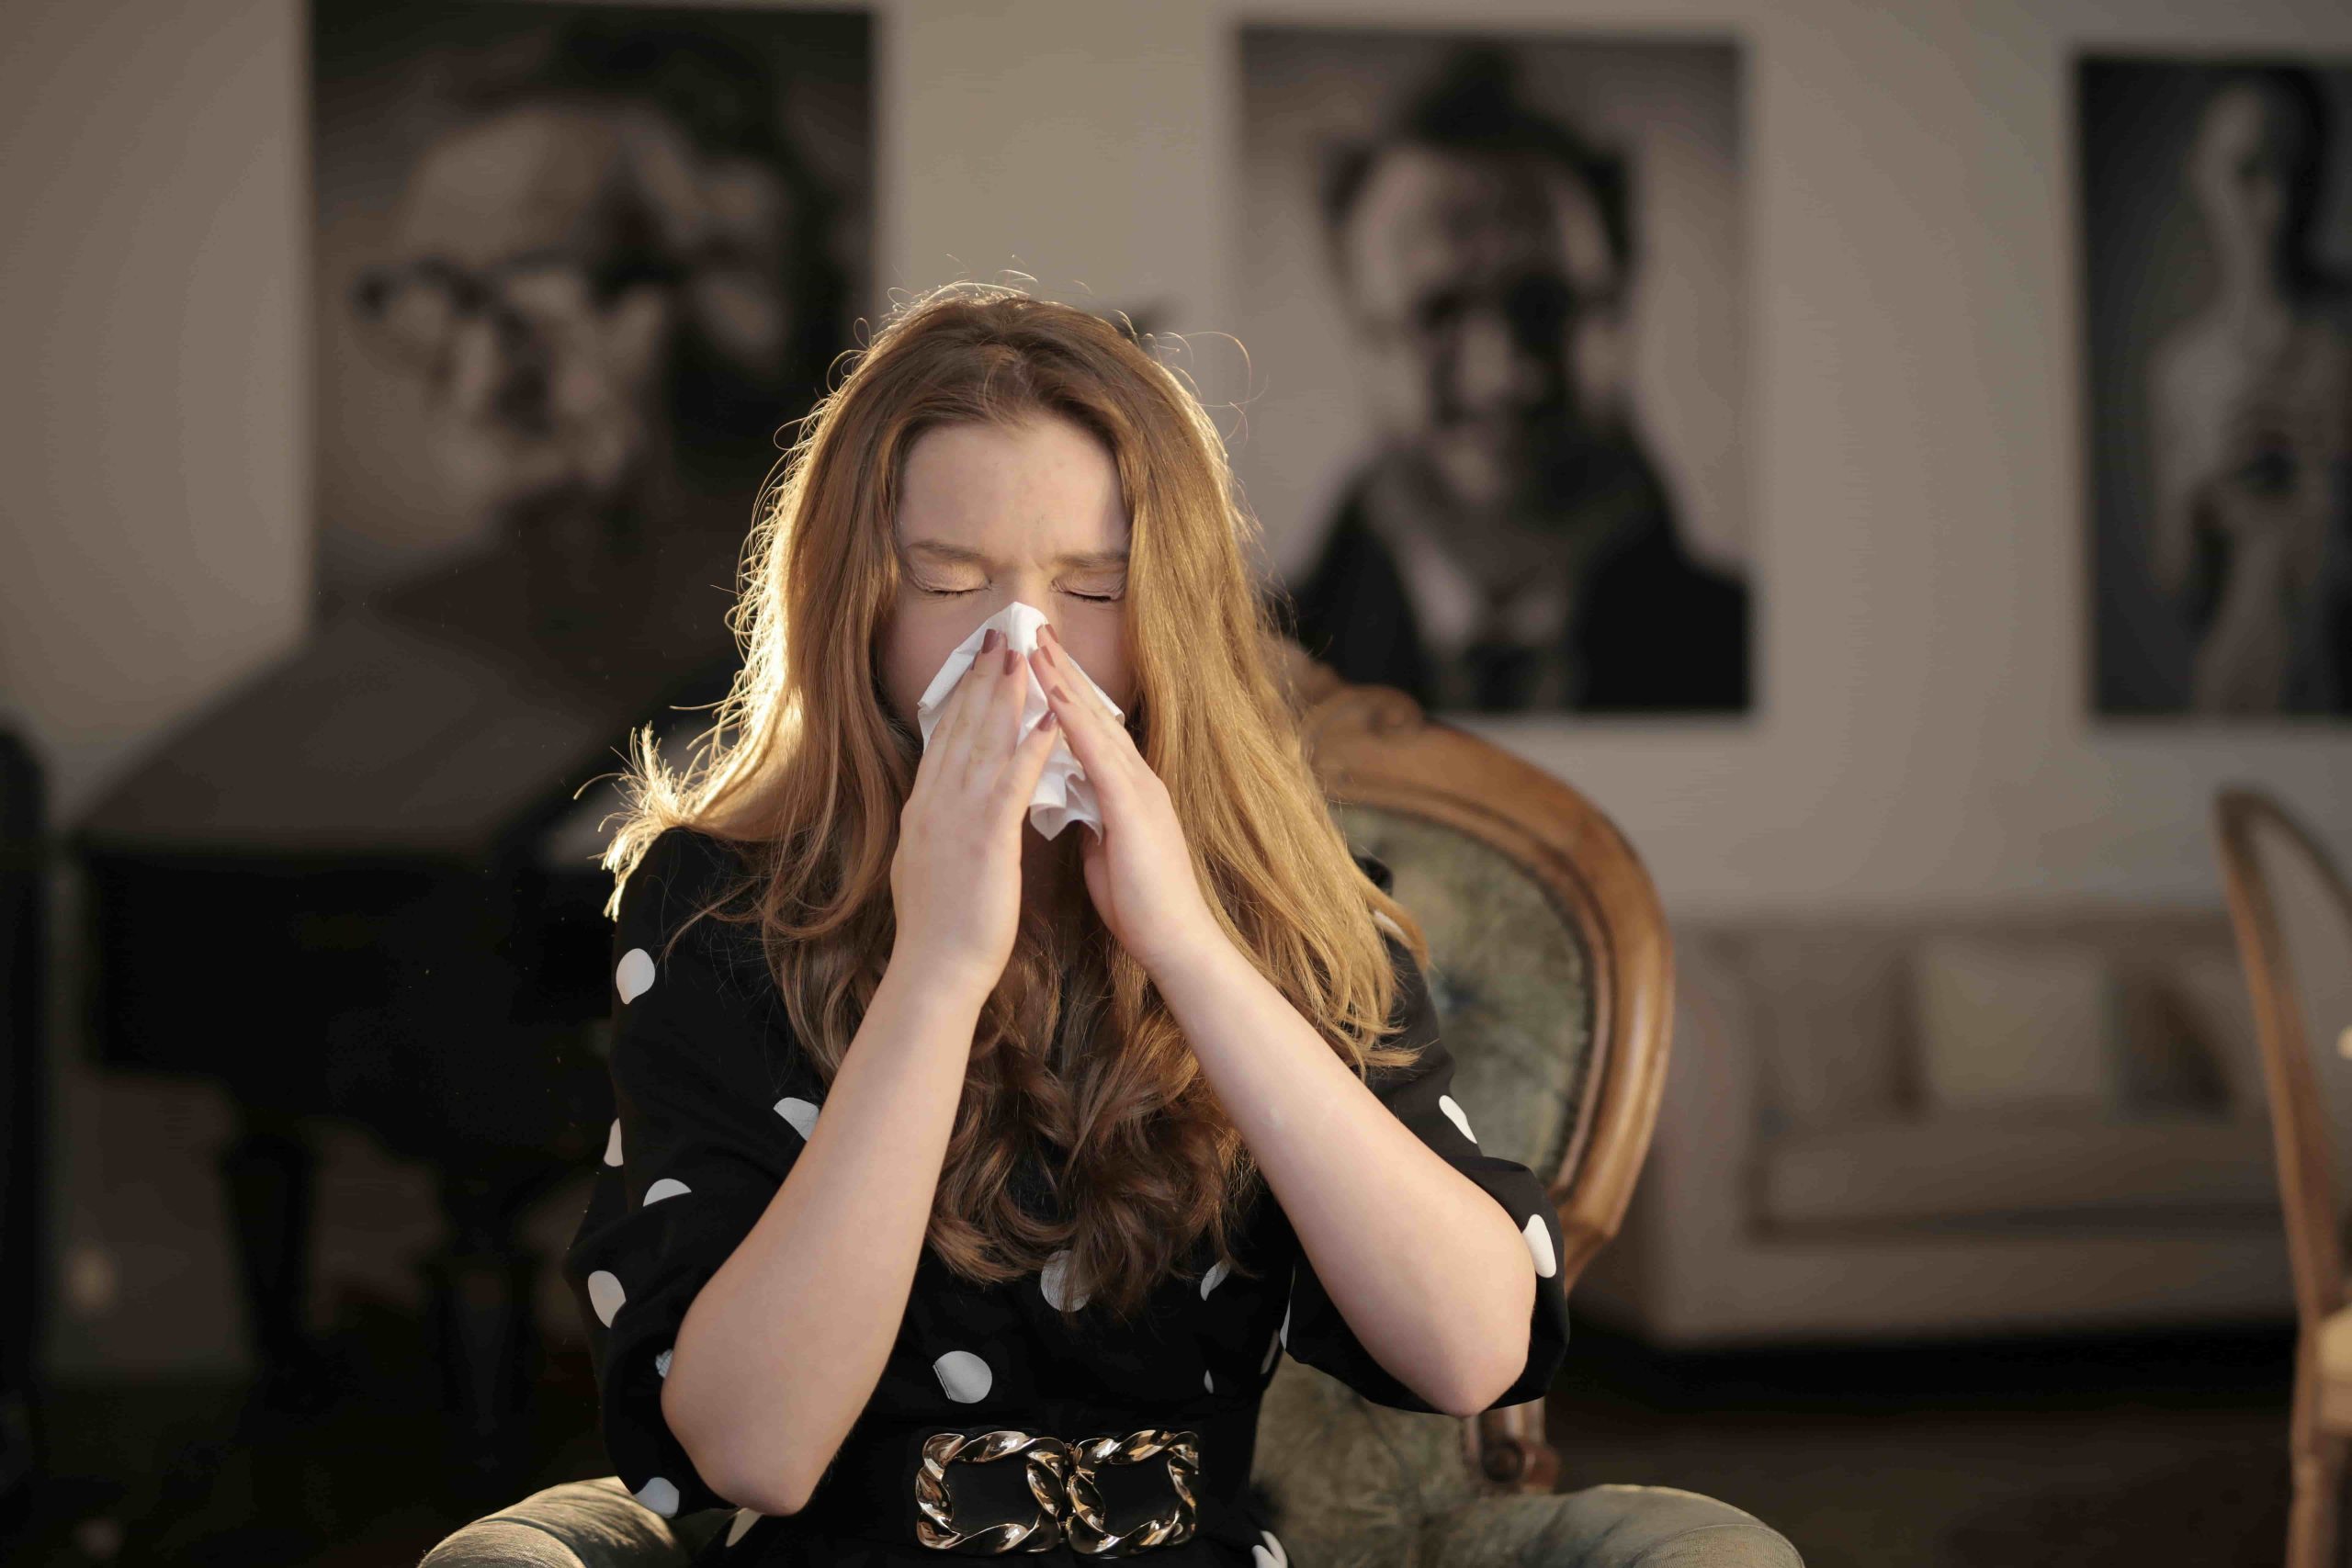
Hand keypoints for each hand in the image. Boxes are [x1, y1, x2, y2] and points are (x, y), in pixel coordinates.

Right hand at [890, 628, 1066, 1000]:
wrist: (935, 969)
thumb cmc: (938, 929)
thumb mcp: (928, 865)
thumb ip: (937, 831)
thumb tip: (939, 812)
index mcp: (925, 810)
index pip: (945, 741)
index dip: (963, 698)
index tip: (979, 664)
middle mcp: (936, 803)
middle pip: (961, 728)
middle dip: (983, 680)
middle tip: (1001, 637)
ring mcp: (957, 817)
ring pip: (983, 743)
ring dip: (1006, 696)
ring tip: (1024, 656)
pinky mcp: (985, 838)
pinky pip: (1011, 781)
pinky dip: (1030, 746)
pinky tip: (1048, 718)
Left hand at [1025, 625, 1224, 976]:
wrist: (1176, 942)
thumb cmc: (1142, 904)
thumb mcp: (1107, 848)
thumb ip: (1092, 815)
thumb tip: (1071, 796)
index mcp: (1127, 788)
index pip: (1090, 728)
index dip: (1063, 691)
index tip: (1035, 659)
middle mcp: (1136, 778)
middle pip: (1093, 712)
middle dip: (1061, 669)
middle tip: (1031, 627)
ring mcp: (1139, 788)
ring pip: (1095, 722)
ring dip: (1063, 680)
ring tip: (1034, 643)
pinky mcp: (1134, 808)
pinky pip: (1099, 756)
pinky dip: (1074, 722)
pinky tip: (1051, 695)